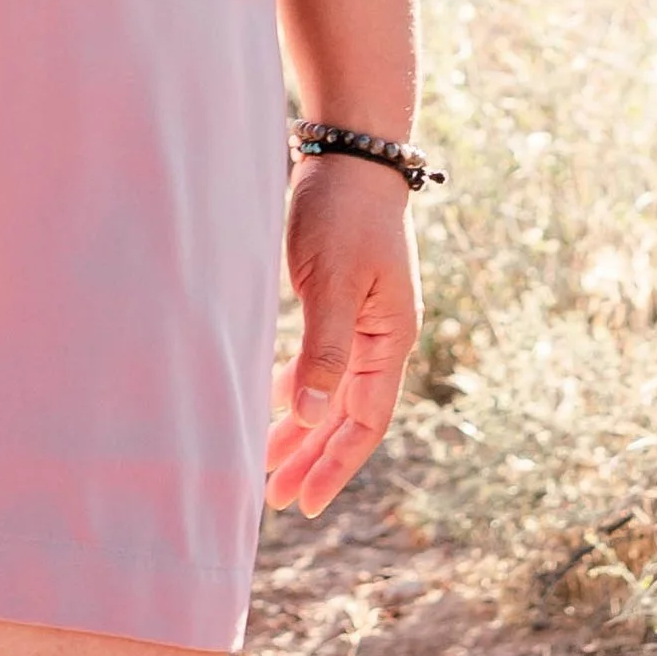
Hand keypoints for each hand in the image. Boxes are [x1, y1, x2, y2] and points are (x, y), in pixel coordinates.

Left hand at [263, 150, 420, 516]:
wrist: (349, 154)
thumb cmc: (344, 212)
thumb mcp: (334, 281)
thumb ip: (324, 349)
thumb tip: (312, 415)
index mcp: (389, 340)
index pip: (366, 421)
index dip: (336, 464)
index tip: (304, 502)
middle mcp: (380, 338)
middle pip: (348, 415)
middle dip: (314, 457)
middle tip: (276, 498)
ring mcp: (360, 320)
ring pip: (331, 391)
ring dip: (302, 427)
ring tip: (267, 462)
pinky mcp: (337, 300)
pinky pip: (320, 361)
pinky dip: (297, 387)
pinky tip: (273, 403)